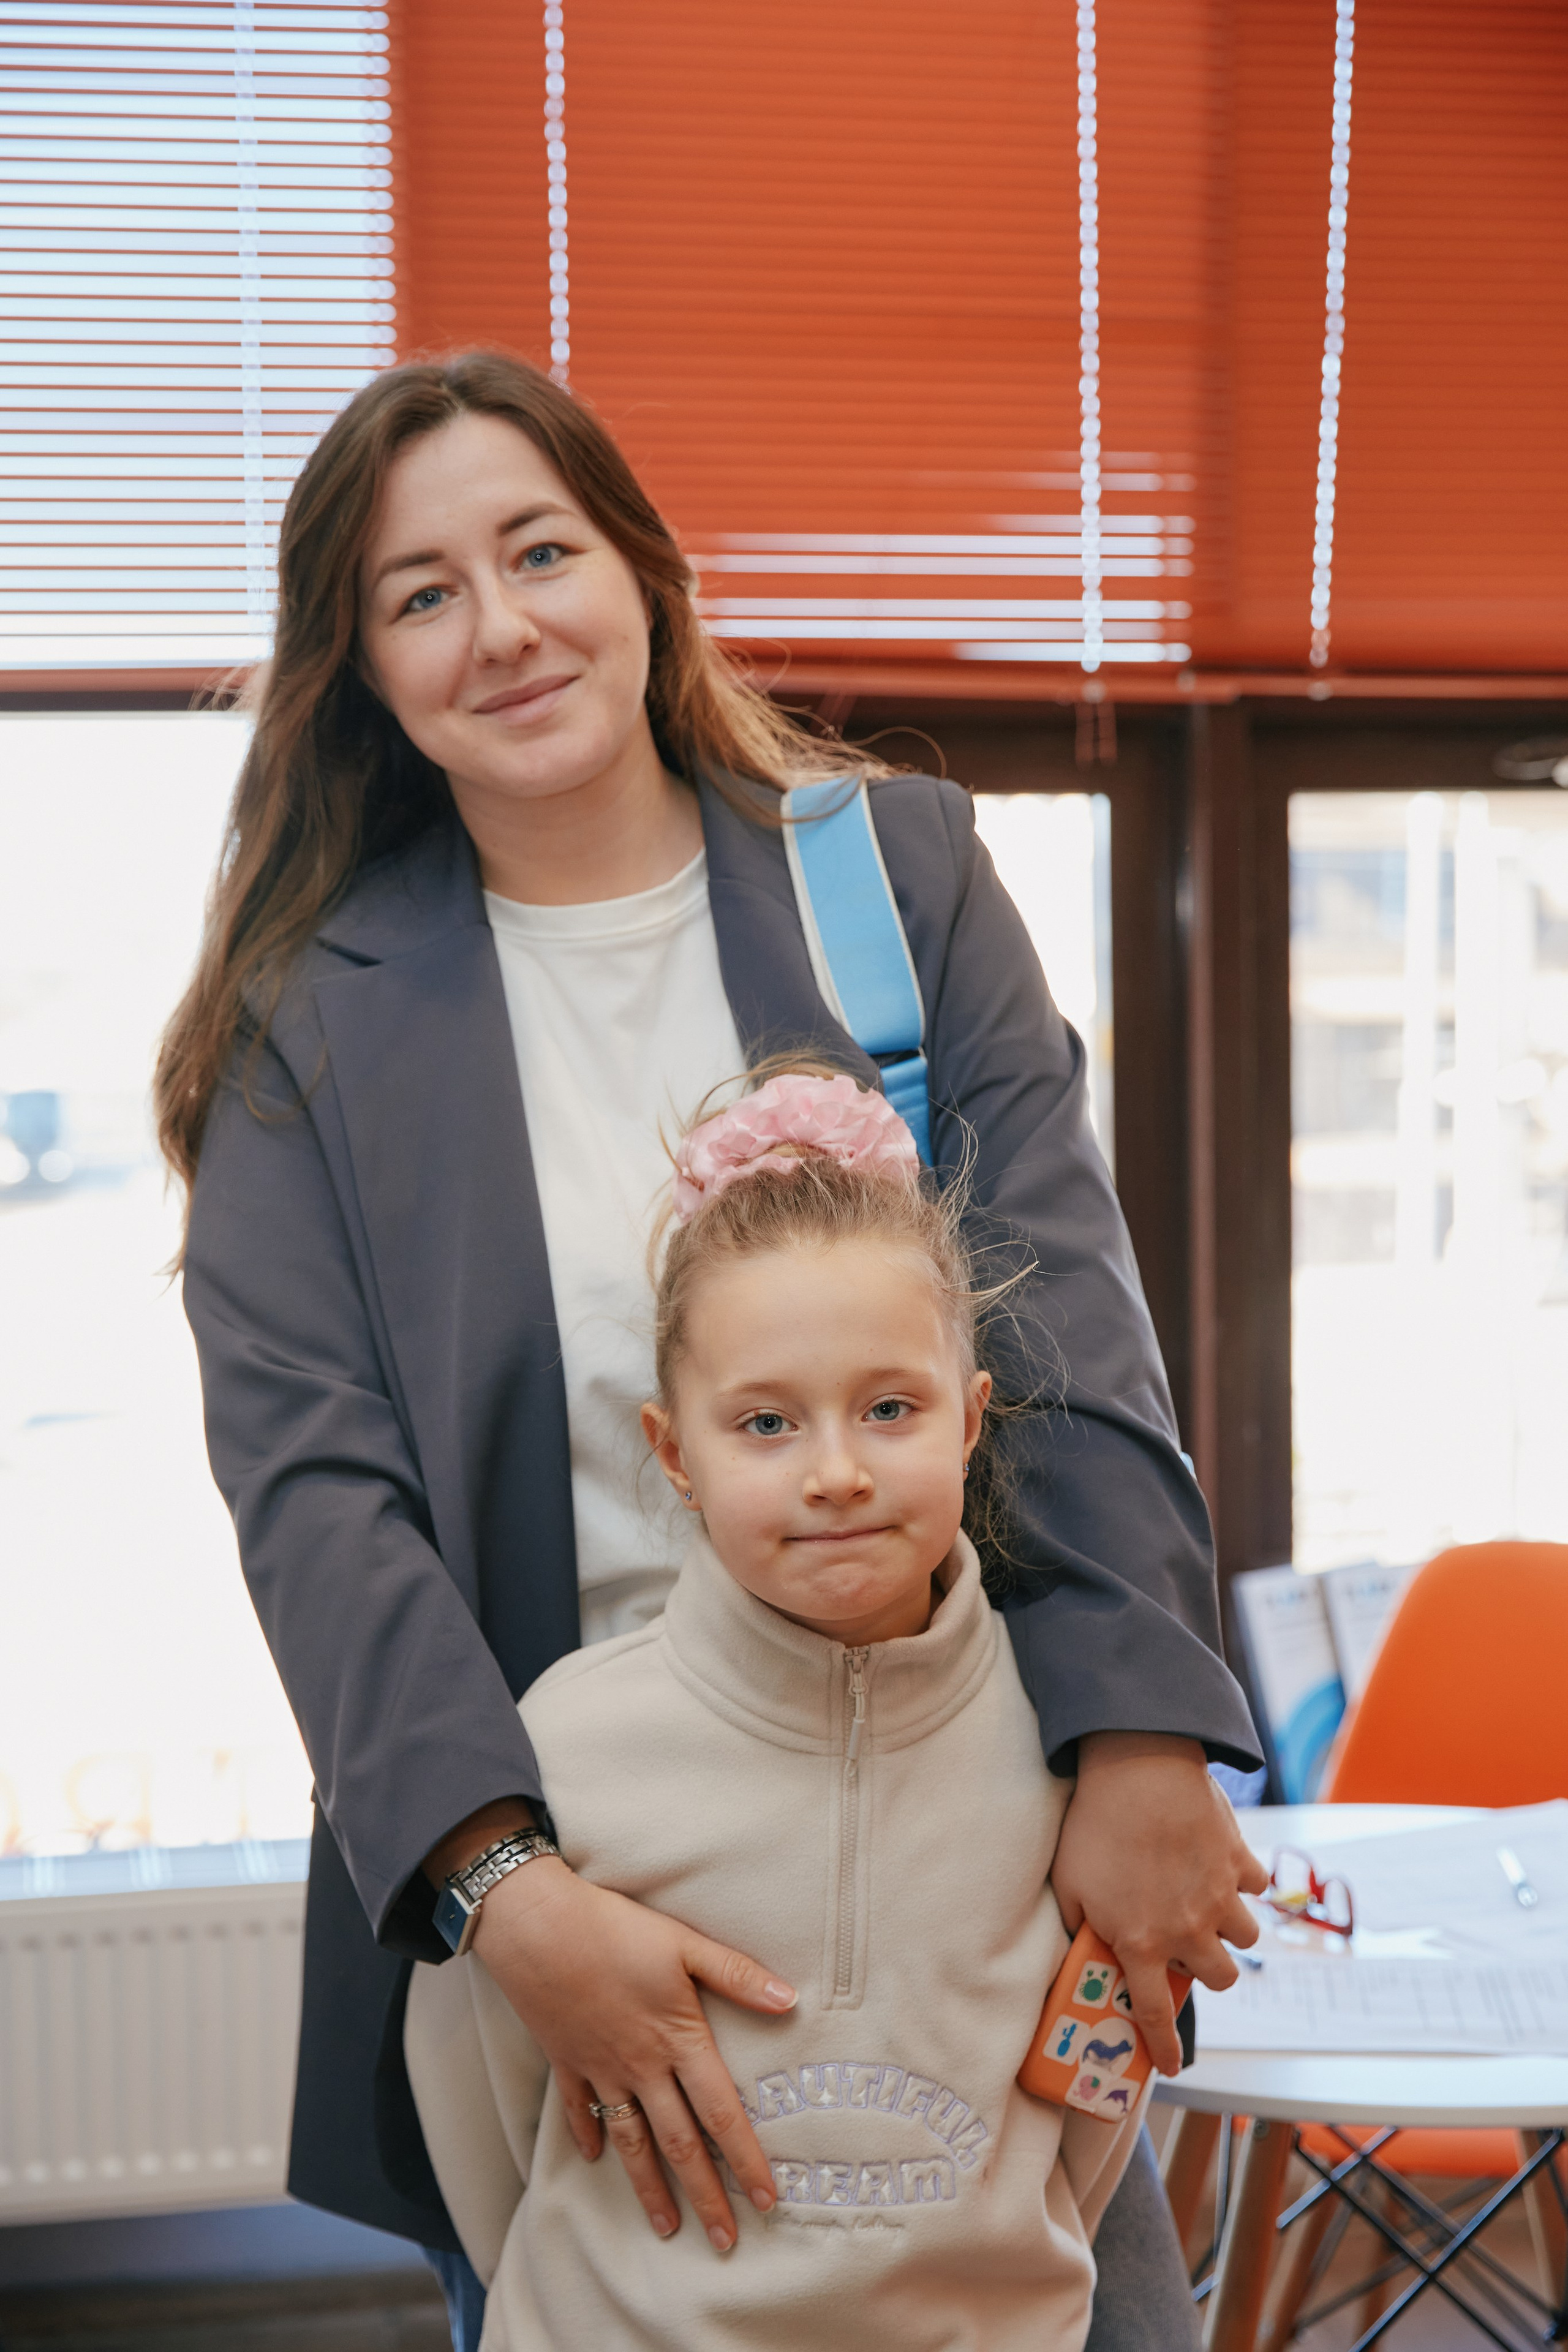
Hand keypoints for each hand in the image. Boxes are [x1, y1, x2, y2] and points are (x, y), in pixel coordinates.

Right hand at [472, 1854, 795, 2248]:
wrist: (537, 1926)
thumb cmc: (615, 1928)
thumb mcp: (684, 1943)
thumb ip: (737, 1975)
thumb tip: (791, 2001)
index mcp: (677, 2040)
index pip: (722, 2115)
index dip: (747, 2160)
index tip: (767, 2201)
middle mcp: (641, 2067)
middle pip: (680, 2145)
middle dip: (706, 2198)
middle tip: (726, 2243)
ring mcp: (600, 2068)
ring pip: (631, 2143)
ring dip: (650, 2189)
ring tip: (667, 2228)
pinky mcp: (565, 2059)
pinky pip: (578, 2109)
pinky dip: (587, 2135)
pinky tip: (593, 2158)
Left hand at [1051, 1732, 1267, 2075]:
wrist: (1138, 1768)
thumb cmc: (1094, 1824)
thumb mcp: (1069, 1882)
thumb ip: (1079, 1923)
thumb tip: (1084, 1942)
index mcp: (1141, 1943)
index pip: (1156, 2013)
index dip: (1164, 2047)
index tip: (1171, 2067)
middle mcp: (1187, 1929)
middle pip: (1220, 1979)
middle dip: (1209, 1972)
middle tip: (1191, 1949)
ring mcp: (1219, 1896)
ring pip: (1246, 1937)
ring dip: (1230, 1928)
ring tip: (1208, 1905)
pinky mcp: (1238, 1860)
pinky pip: (1256, 1884)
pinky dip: (1244, 1879)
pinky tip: (1221, 1862)